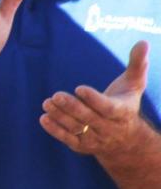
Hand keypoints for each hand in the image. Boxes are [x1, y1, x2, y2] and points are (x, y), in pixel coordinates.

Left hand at [41, 40, 150, 155]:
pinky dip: (55, 130)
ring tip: (47, 103)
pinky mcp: (82, 146)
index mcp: (122, 112)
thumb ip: (137, 65)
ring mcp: (95, 139)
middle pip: (88, 118)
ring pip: (77, 128)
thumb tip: (143, 42)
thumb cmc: (126, 103)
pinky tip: (44, 118)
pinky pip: (68, 139)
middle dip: (72, 107)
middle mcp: (109, 128)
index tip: (79, 88)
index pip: (107, 108)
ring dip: (60, 116)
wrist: (127, 141)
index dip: (93, 99)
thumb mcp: (134, 85)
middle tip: (56, 95)